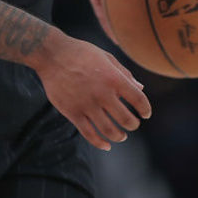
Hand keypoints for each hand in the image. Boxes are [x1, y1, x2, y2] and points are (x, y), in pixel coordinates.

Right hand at [31, 30, 151, 149]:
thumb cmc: (81, 53)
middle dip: (133, 125)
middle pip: (126, 119)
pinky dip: (99, 142)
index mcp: (113, 78)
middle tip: (133, 125)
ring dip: (119, 136)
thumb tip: (141, 88)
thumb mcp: (106, 57)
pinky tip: (106, 145)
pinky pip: (89, 133)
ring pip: (109, 130)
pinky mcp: (72, 112)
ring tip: (121, 136)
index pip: (139, 99)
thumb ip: (124, 73)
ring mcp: (86, 104)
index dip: (146, 109)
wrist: (52, 54)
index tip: (146, 114)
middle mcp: (102, 93)